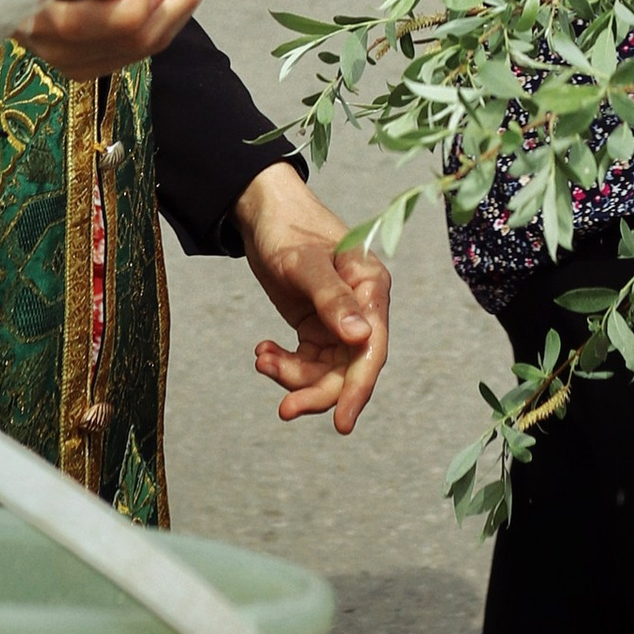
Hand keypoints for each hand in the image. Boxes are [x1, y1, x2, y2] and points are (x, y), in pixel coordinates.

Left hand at [236, 163, 390, 432]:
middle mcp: (360, 308)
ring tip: (262, 361)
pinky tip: (262, 351)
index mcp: (370, 288)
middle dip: (317, 391)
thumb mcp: (304, 263)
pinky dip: (283, 364)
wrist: (262, 212)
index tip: (341, 422)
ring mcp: (337, 320)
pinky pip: (305, 360)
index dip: (358, 388)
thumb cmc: (288, 227)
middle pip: (347, 368)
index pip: (371, 349)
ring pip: (324, 370)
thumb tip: (361, 338)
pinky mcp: (315, 325)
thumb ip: (333, 299)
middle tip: (285, 408)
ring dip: (293, 376)